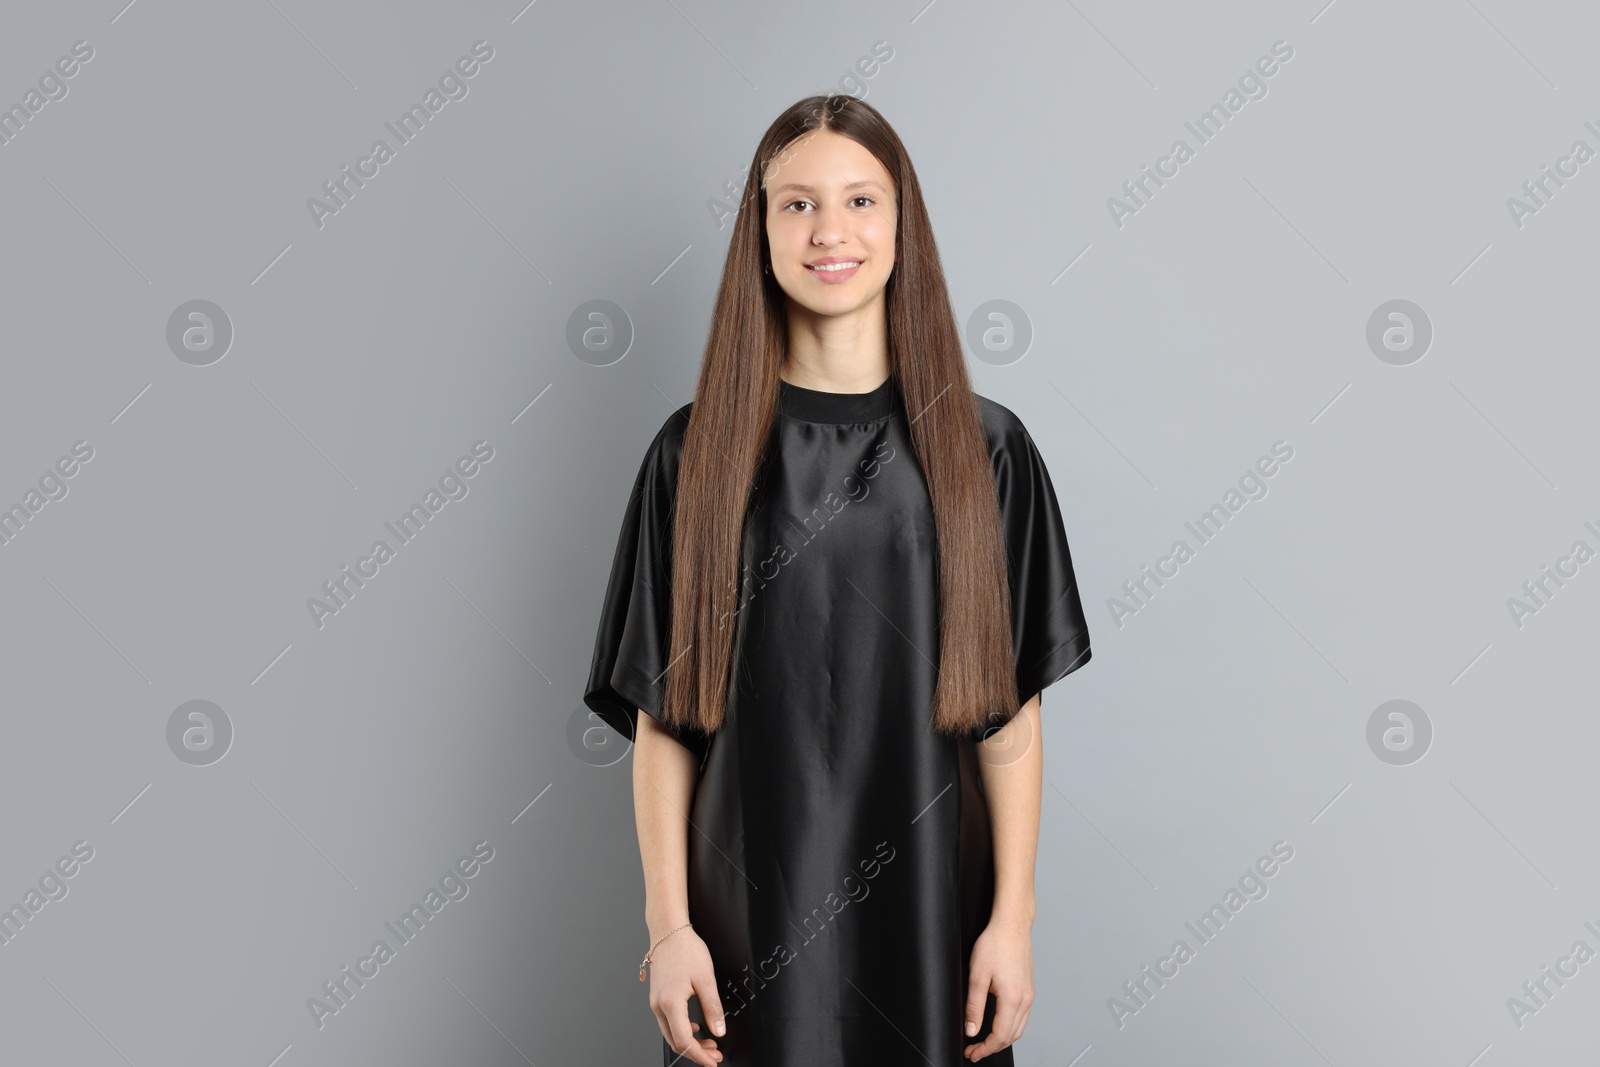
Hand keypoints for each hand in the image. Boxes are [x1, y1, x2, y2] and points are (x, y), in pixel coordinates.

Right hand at [646, 927, 725, 1064]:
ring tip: (709, 1042)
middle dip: (696, 1052)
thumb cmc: (686, 950)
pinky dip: (682, 1030)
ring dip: (690, 1042)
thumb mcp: (706, 978)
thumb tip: (719, 1031)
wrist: (668, 931)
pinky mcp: (657, 997)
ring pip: (671, 1033)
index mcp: (671, 1004)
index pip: (684, 1041)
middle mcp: (659, 1006)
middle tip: (715, 1054)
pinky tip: (696, 1027)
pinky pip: (668, 1022)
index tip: (713, 1062)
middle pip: (676, 1041)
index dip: (699, 1055)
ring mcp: (656, 1002)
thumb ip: (712, 1007)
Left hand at [963, 917, 1033, 1060]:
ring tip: (983, 1041)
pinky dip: (1009, 1028)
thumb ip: (974, 1007)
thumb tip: (971, 1030)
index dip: (984, 1049)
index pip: (1000, 1036)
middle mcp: (1025, 999)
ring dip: (1001, 1039)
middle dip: (992, 1047)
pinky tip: (997, 1025)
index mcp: (1013, 998)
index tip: (971, 1052)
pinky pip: (1022, 1017)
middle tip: (974, 1050)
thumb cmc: (995, 944)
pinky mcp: (1029, 989)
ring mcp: (1029, 995)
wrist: (1011, 925)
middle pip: (1011, 1037)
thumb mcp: (977, 976)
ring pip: (1018, 1029)